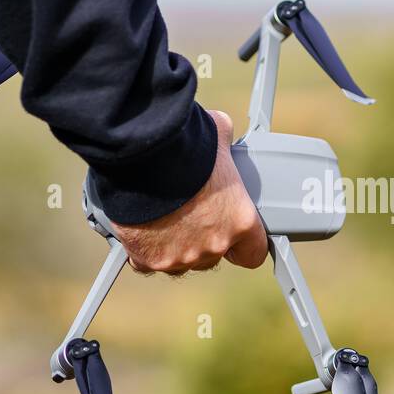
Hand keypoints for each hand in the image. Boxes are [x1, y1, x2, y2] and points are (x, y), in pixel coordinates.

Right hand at [111, 110, 268, 274]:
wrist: (141, 158)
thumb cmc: (185, 145)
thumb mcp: (217, 135)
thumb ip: (224, 145)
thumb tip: (221, 132)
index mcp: (239, 222)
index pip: (253, 253)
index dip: (242, 245)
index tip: (232, 234)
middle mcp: (213, 246)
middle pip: (212, 256)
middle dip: (202, 239)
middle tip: (189, 214)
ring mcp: (179, 257)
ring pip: (179, 261)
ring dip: (173, 245)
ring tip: (161, 217)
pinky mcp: (147, 258)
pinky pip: (146, 261)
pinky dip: (142, 248)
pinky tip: (140, 228)